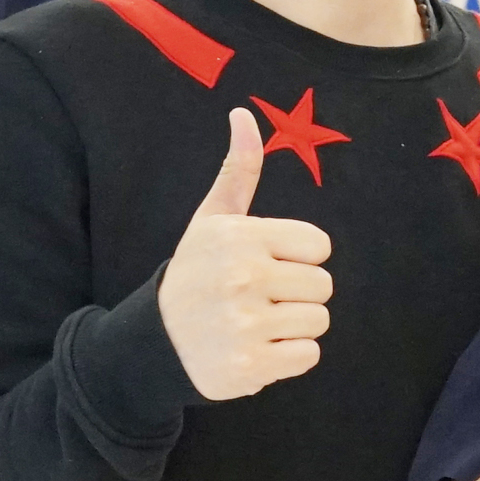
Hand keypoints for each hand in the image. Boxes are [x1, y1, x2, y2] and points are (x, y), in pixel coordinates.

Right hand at [157, 107, 333, 400]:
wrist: (155, 340)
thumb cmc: (196, 272)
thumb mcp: (212, 219)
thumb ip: (238, 169)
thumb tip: (243, 113)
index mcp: (240, 237)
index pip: (320, 245)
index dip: (298, 256)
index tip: (266, 262)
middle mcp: (243, 278)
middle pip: (324, 285)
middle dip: (298, 292)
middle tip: (260, 297)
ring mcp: (246, 325)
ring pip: (319, 321)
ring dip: (294, 326)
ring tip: (258, 321)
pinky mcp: (251, 366)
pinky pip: (309, 356)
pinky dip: (289, 357)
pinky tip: (257, 347)